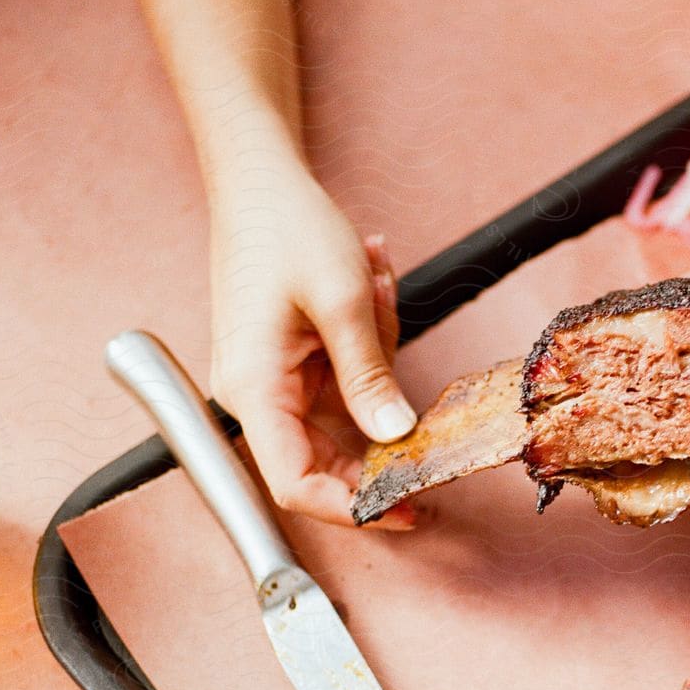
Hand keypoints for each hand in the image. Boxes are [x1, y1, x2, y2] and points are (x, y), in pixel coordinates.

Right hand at [207, 152, 411, 523]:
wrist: (257, 179)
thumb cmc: (288, 227)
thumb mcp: (343, 299)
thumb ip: (369, 374)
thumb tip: (395, 436)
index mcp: (254, 387)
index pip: (294, 482)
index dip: (350, 508)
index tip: (406, 510)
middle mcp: (253, 395)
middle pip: (320, 462)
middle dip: (382, 443)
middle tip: (435, 426)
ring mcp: (270, 383)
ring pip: (341, 420)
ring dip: (379, 373)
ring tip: (380, 296)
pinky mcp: (289, 367)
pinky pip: (342, 386)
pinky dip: (370, 352)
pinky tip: (374, 293)